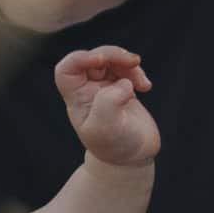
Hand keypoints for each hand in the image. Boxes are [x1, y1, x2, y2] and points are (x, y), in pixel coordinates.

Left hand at [53, 47, 159, 166]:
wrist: (132, 156)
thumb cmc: (114, 145)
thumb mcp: (105, 127)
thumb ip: (108, 102)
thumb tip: (122, 82)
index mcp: (76, 96)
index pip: (67, 68)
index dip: (81, 58)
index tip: (101, 60)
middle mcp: (88, 89)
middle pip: (93, 58)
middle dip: (112, 55)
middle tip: (132, 61)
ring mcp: (105, 88)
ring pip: (111, 61)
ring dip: (128, 63)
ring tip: (142, 82)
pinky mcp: (123, 88)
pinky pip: (127, 69)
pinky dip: (138, 72)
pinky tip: (146, 87)